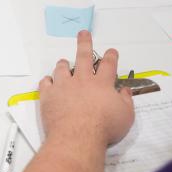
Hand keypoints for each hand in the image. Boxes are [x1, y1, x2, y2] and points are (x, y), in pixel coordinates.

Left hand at [39, 31, 134, 145]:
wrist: (77, 137)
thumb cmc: (103, 128)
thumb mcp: (125, 116)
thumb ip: (126, 101)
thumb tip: (125, 92)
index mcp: (102, 84)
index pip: (108, 64)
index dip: (111, 56)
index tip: (111, 51)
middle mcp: (82, 81)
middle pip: (83, 56)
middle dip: (84, 43)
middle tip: (83, 34)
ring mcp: (63, 86)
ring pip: (62, 68)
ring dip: (63, 63)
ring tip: (63, 61)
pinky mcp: (48, 95)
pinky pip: (45, 83)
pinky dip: (47, 81)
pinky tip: (49, 82)